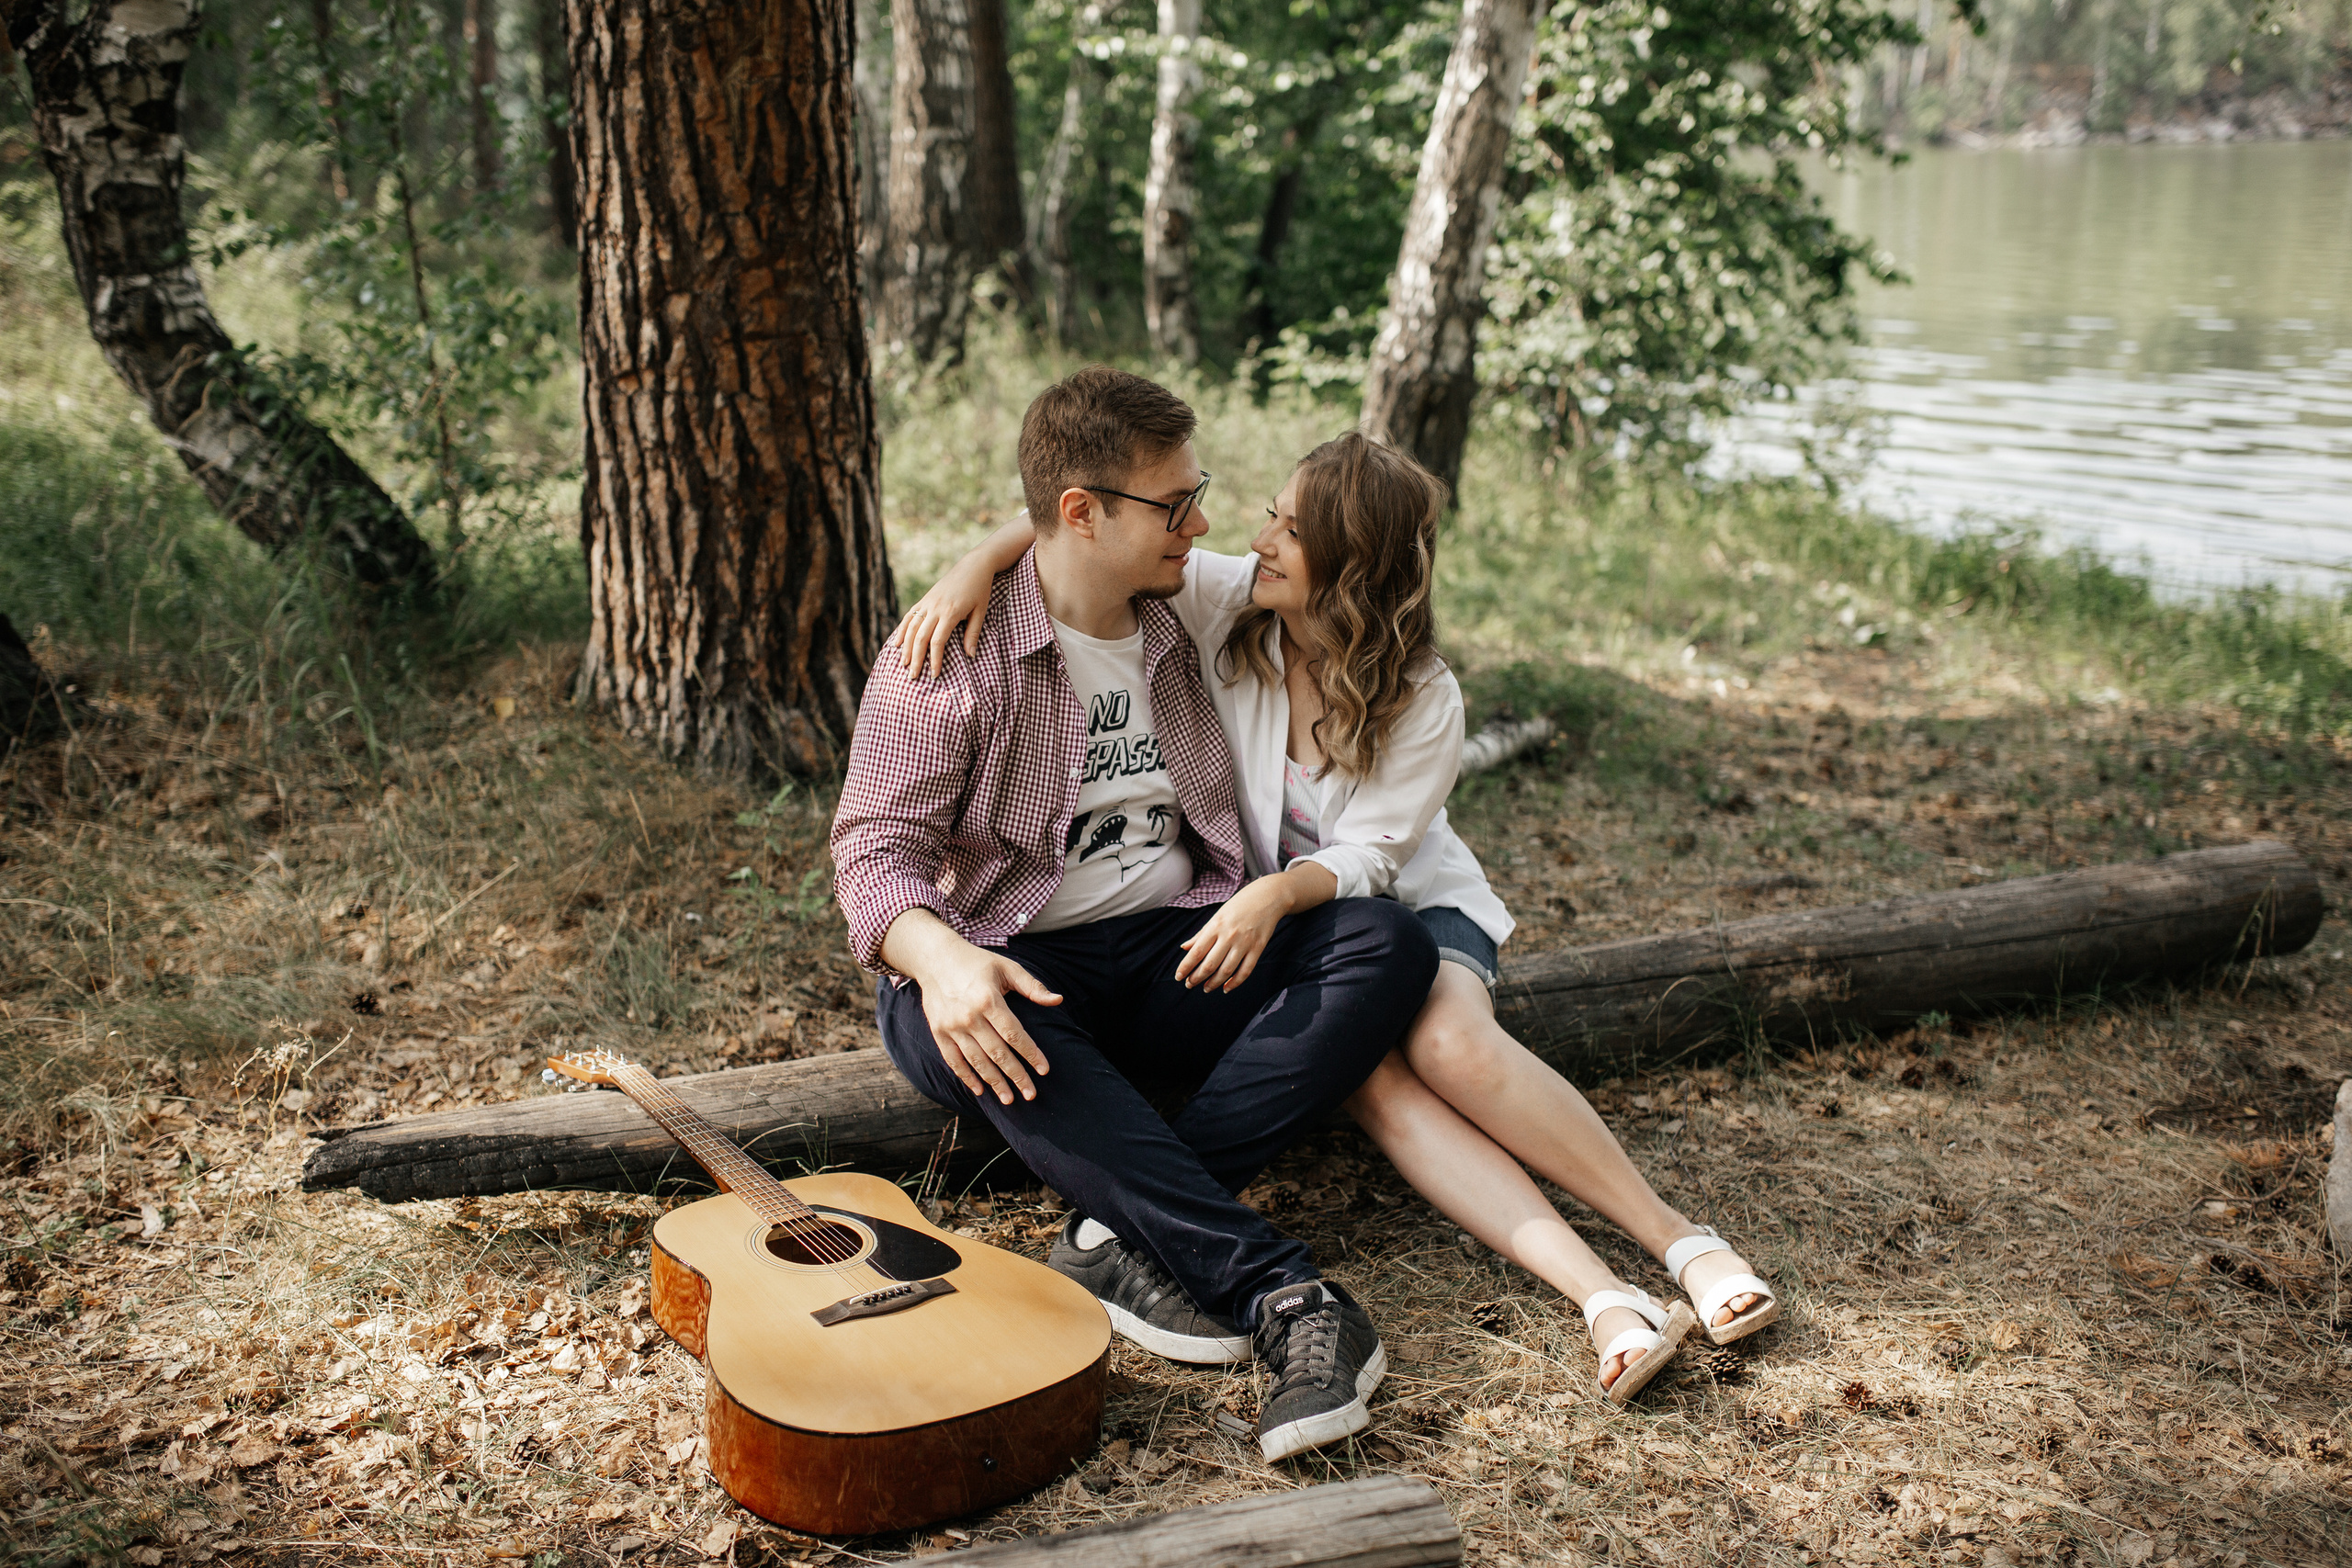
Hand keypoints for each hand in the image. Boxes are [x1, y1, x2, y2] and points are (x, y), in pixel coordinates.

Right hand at [892, 557, 996, 678]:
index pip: (938, 641)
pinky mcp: (924, 599)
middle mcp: (935, 608)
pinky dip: (902, 630)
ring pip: (911, 627)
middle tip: (913, 676)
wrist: (973, 565)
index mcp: (951, 612)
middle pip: (921, 637)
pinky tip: (898, 644)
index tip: (935, 675)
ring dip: (906, 647)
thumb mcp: (981, 612)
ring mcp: (927, 602)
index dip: (934, 660)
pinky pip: (909, 616)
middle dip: (916, 659)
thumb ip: (973, 634)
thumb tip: (970, 656)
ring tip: (904, 665)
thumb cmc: (980, 590)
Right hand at [917, 944, 1061, 1104]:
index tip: (1044, 1070)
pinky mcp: (938, 1032)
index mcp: (988, 999)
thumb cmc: (977, 962)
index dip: (1030, 1054)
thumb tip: (1058, 1000)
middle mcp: (969, 1016)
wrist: (935, 958)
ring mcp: (951, 1026)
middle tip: (1031, 1094)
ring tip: (1009, 1099)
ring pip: (976, 1061)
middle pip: (997, 1053)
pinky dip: (966, 1077)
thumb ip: (1032, 986)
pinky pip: (953, 1060)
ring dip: (994, 1082)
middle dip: (1016, 1075)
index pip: (1014, 1034)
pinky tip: (980, 1090)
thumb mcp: (1007, 967)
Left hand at [1174, 879, 1295, 993]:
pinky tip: (1226, 988)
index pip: (1197, 952)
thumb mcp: (1217, 915)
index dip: (1185, 967)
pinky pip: (1245, 971)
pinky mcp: (1258, 948)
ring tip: (1206, 988)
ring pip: (1226, 971)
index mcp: (1216, 925)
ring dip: (1213, 983)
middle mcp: (1229, 935)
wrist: (1268, 896)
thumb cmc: (1239, 905)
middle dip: (1196, 978)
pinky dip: (1235, 983)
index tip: (1178, 977)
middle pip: (1210, 964)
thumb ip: (1201, 934)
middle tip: (1189, 985)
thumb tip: (1184, 948)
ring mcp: (1245, 943)